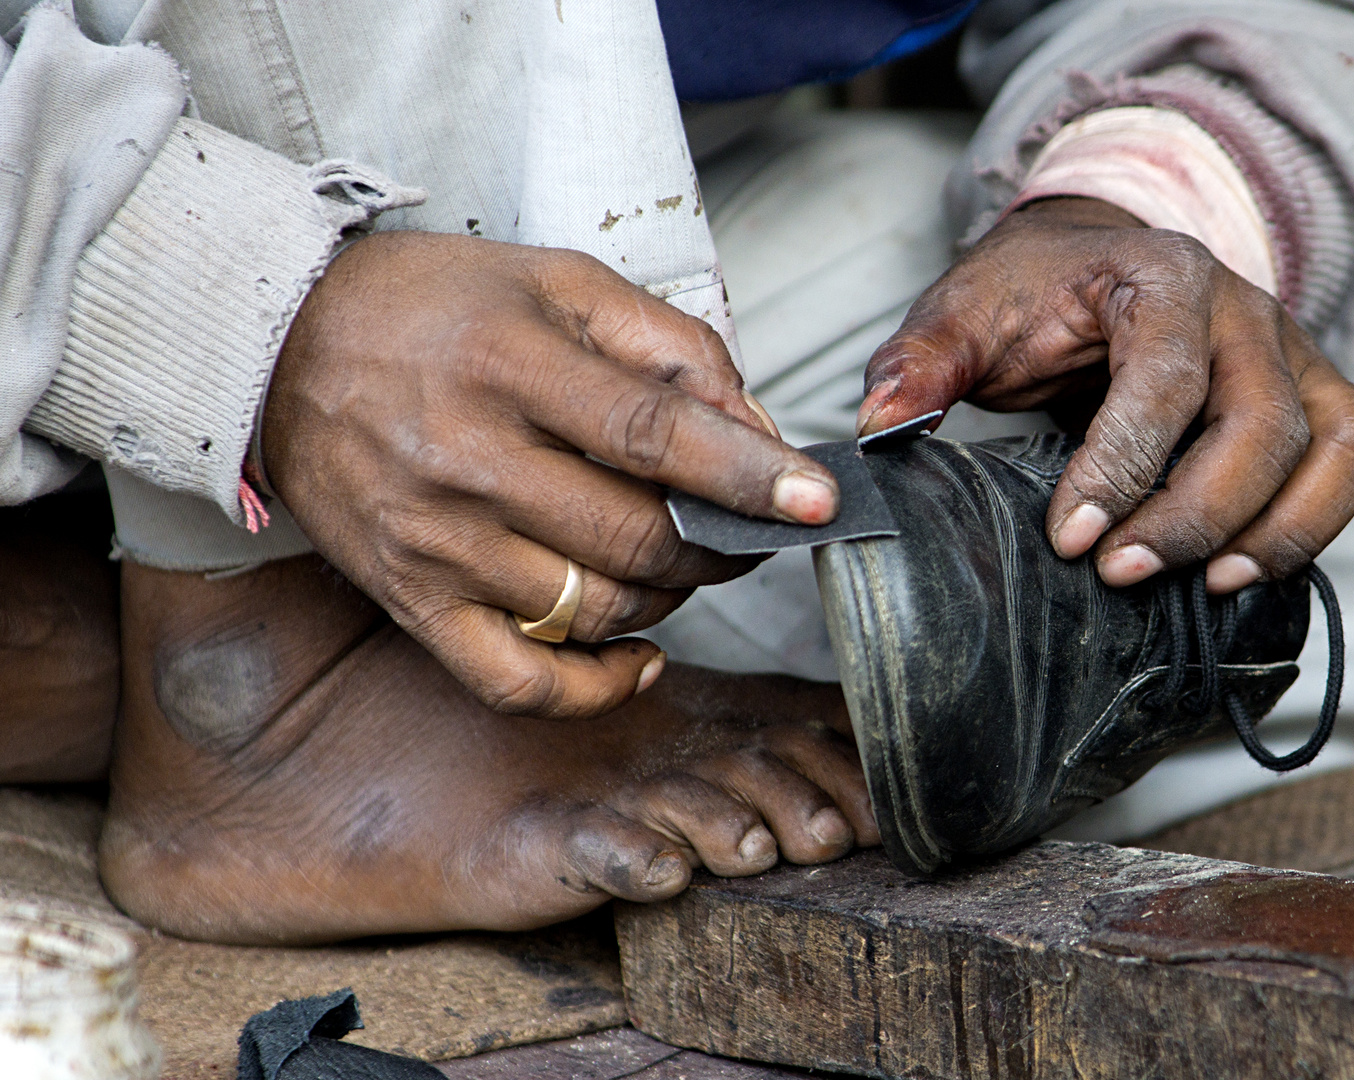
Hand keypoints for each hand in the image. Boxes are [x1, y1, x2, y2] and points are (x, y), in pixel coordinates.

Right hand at [263, 231, 839, 716]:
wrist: (278, 348)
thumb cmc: (432, 307)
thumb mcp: (555, 280)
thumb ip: (666, 343)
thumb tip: (755, 427)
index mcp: (512, 366)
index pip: (654, 435)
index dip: (746, 474)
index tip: (817, 499)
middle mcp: (469, 462)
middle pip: (637, 539)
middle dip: (720, 544)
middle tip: (747, 528)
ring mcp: (437, 544)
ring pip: (596, 611)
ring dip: (670, 600)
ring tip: (680, 562)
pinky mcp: (412, 601)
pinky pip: (518, 683)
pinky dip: (595, 688)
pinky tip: (638, 657)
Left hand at [858, 197, 1353, 630]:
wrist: (1099, 254)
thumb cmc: (1032, 293)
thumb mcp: (962, 312)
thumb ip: (920, 363)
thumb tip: (878, 427)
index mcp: (1162, 280)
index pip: (1164, 378)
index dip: (1120, 465)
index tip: (1067, 538)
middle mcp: (1250, 318)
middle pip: (1264, 424)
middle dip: (1194, 512)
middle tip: (1117, 573)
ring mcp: (1302, 364)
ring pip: (1342, 447)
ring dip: (1291, 530)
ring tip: (1217, 588)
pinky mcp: (1326, 409)